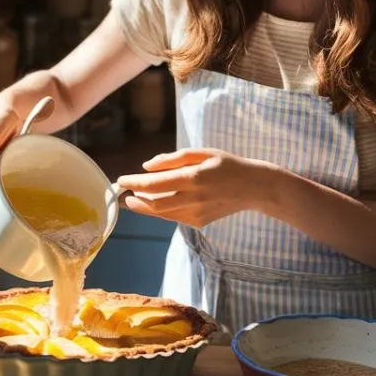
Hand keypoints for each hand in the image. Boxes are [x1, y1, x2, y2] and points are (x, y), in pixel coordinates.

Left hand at [115, 148, 268, 227]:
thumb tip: (146, 166)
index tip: (122, 180)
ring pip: (162, 214)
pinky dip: (161, 211)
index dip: (134, 183)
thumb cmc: (226, 164)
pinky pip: (174, 217)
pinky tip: (156, 203)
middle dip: (135, 199)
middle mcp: (194, 198)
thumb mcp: (202, 153)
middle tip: (125, 193)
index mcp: (193, 178)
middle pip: (154, 205)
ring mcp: (197, 213)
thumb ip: (173, 159)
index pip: (154, 184)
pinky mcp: (200, 222)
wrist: (253, 187)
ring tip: (135, 199)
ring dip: (144, 207)